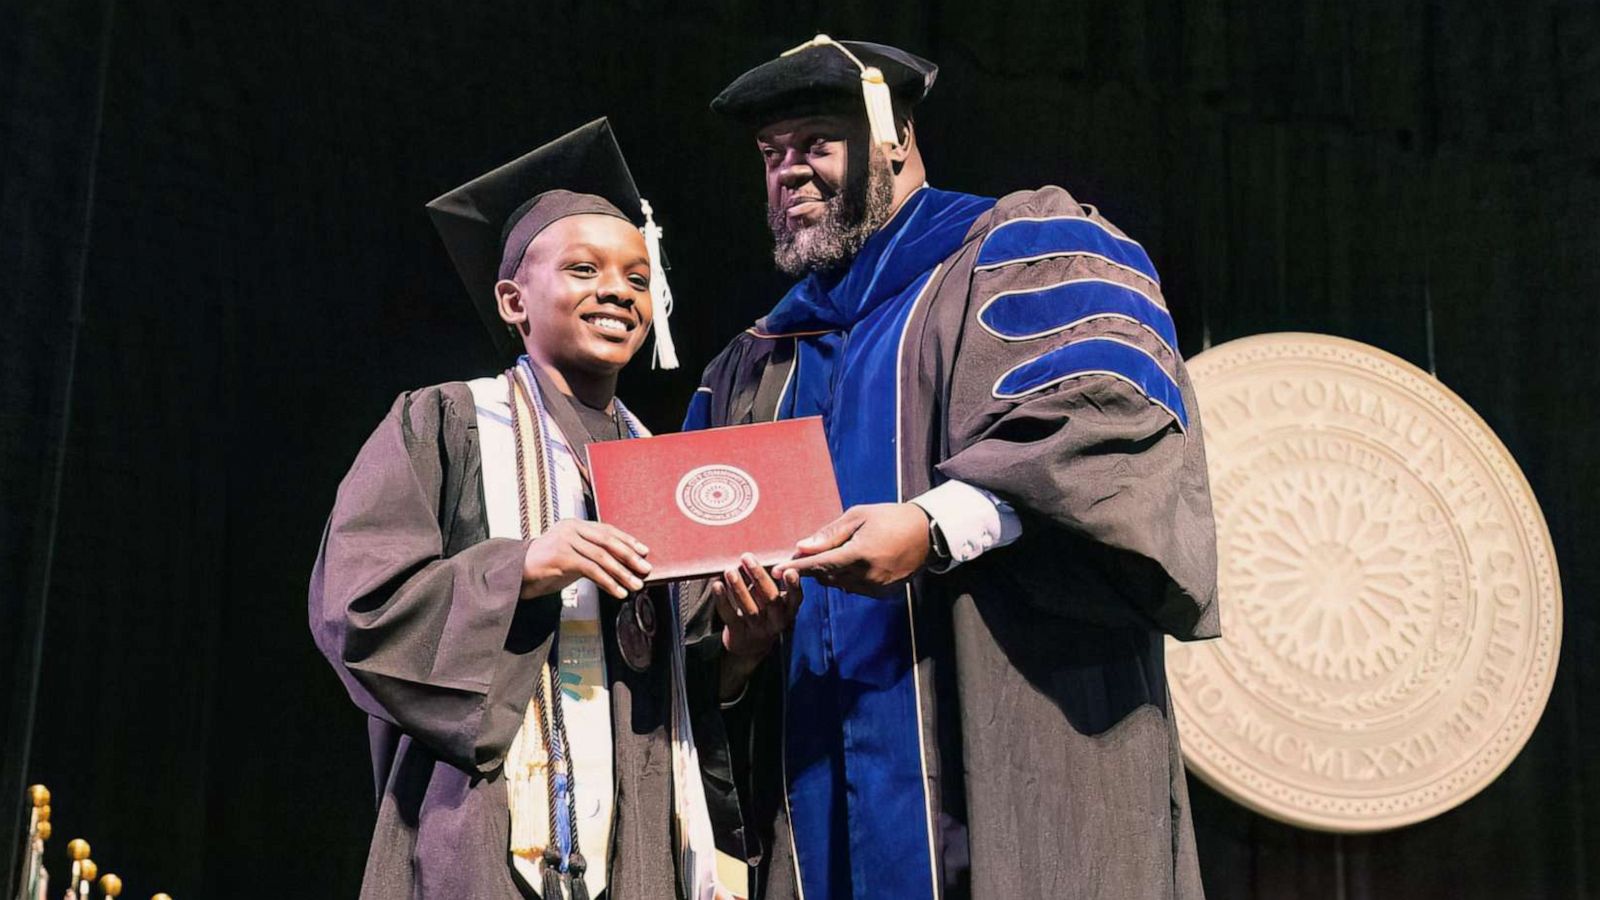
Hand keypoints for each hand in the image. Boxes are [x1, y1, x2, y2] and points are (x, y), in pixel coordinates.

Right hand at [520, 520, 650, 599]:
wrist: (518, 575)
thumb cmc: (548, 567)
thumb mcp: (573, 554)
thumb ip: (592, 553)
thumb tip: (624, 563)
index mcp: (575, 524)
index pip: (607, 530)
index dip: (627, 540)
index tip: (644, 551)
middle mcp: (571, 528)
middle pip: (607, 541)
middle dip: (630, 556)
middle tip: (646, 569)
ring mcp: (565, 541)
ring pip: (602, 556)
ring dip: (622, 573)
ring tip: (636, 585)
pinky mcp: (560, 557)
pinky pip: (591, 570)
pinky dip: (608, 582)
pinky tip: (618, 592)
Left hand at [715, 553, 802, 658]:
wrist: (750, 647)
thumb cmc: (764, 613)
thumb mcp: (773, 600)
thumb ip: (770, 581)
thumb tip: (756, 556)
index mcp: (788, 611)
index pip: (796, 598)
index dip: (794, 586)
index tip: (789, 571)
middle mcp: (776, 621)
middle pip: (770, 600)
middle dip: (759, 577)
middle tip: (747, 559)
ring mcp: (758, 629)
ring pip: (749, 608)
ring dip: (739, 587)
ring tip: (730, 571)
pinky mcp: (739, 634)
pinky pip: (730, 616)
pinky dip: (723, 600)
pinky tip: (717, 585)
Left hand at [773, 502, 930, 595]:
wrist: (927, 533)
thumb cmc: (890, 517)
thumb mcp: (858, 516)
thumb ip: (829, 534)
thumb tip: (802, 546)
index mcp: (860, 554)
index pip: (820, 564)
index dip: (797, 568)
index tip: (776, 571)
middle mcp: (867, 575)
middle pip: (827, 576)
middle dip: (811, 567)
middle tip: (799, 556)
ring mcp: (877, 587)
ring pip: (839, 584)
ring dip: (828, 573)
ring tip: (827, 556)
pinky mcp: (883, 593)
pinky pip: (855, 588)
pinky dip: (846, 578)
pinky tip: (849, 564)